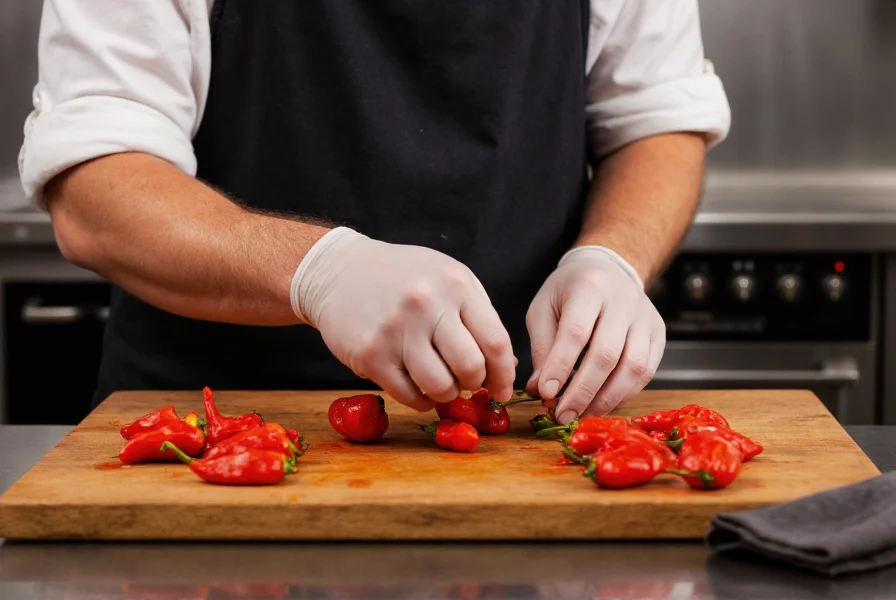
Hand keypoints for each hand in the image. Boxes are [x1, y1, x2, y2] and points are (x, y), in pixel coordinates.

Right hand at [291, 227, 515, 409]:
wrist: (339, 271)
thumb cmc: (402, 276)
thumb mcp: (448, 280)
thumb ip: (478, 317)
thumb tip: (505, 365)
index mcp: (455, 285)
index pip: (495, 341)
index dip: (504, 374)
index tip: (502, 389)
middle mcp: (427, 305)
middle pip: (470, 367)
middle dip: (475, 384)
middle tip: (467, 383)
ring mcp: (396, 331)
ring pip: (440, 386)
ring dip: (447, 393)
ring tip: (441, 382)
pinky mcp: (370, 355)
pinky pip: (409, 395)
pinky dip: (421, 398)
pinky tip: (416, 383)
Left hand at [525, 246, 664, 423]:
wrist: (606, 270)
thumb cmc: (568, 292)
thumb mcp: (544, 309)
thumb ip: (542, 348)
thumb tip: (540, 389)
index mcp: (589, 286)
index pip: (576, 332)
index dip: (561, 367)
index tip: (546, 394)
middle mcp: (624, 299)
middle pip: (607, 354)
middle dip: (583, 391)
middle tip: (563, 414)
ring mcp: (646, 317)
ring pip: (633, 367)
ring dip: (606, 399)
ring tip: (582, 414)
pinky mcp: (659, 333)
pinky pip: (647, 372)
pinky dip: (624, 394)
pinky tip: (603, 403)